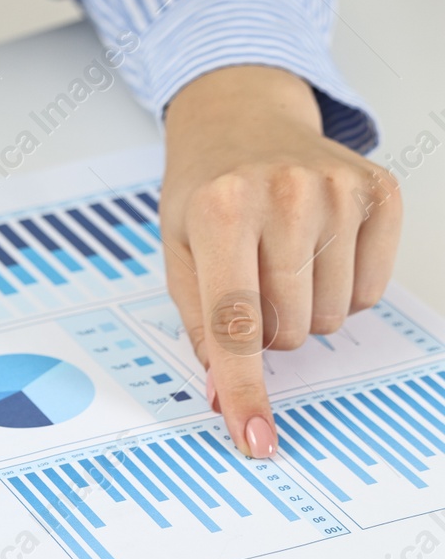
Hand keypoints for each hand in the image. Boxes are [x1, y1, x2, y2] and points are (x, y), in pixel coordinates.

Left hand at [161, 65, 401, 456]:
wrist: (242, 121)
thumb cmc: (205, 193)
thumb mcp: (178, 253)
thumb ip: (198, 326)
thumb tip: (222, 397)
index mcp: (221, 212)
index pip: (235, 325)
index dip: (245, 390)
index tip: (256, 438)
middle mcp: (285, 196)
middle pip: (286, 331)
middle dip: (263, 329)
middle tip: (248, 284)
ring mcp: (338, 191)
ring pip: (328, 319)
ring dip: (301, 310)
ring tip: (280, 263)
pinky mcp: (380, 192)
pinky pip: (369, 293)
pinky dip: (340, 290)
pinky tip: (317, 252)